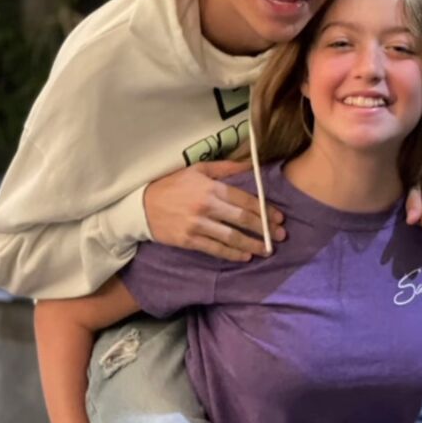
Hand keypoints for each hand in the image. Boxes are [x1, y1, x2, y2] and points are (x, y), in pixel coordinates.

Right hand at [144, 160, 285, 259]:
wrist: (141, 206)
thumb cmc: (173, 185)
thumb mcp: (198, 169)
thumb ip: (226, 168)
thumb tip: (251, 165)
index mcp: (210, 187)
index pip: (244, 199)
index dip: (264, 209)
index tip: (279, 217)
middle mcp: (206, 206)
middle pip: (242, 219)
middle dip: (264, 229)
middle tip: (281, 236)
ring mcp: (197, 225)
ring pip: (231, 237)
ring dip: (252, 244)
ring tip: (267, 250)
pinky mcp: (188, 241)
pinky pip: (215, 249)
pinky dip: (231, 254)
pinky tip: (245, 257)